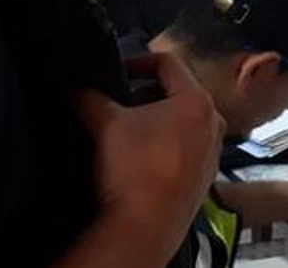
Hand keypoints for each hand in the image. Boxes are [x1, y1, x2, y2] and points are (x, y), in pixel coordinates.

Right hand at [74, 53, 224, 255]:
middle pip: (177, 92)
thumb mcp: (105, 122)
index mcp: (197, 101)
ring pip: (182, 121)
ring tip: (127, 131)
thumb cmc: (135, 173)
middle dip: (145, 94)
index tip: (117, 71)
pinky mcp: (204, 175)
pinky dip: (164, 144)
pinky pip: (185, 147)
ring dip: (155, 120)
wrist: (144, 227)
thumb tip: (75, 86)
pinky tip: (140, 158)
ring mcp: (212, 151)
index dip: (137, 61)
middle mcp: (213, 123)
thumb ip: (88, 96)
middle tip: (119, 103)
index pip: (167, 63)